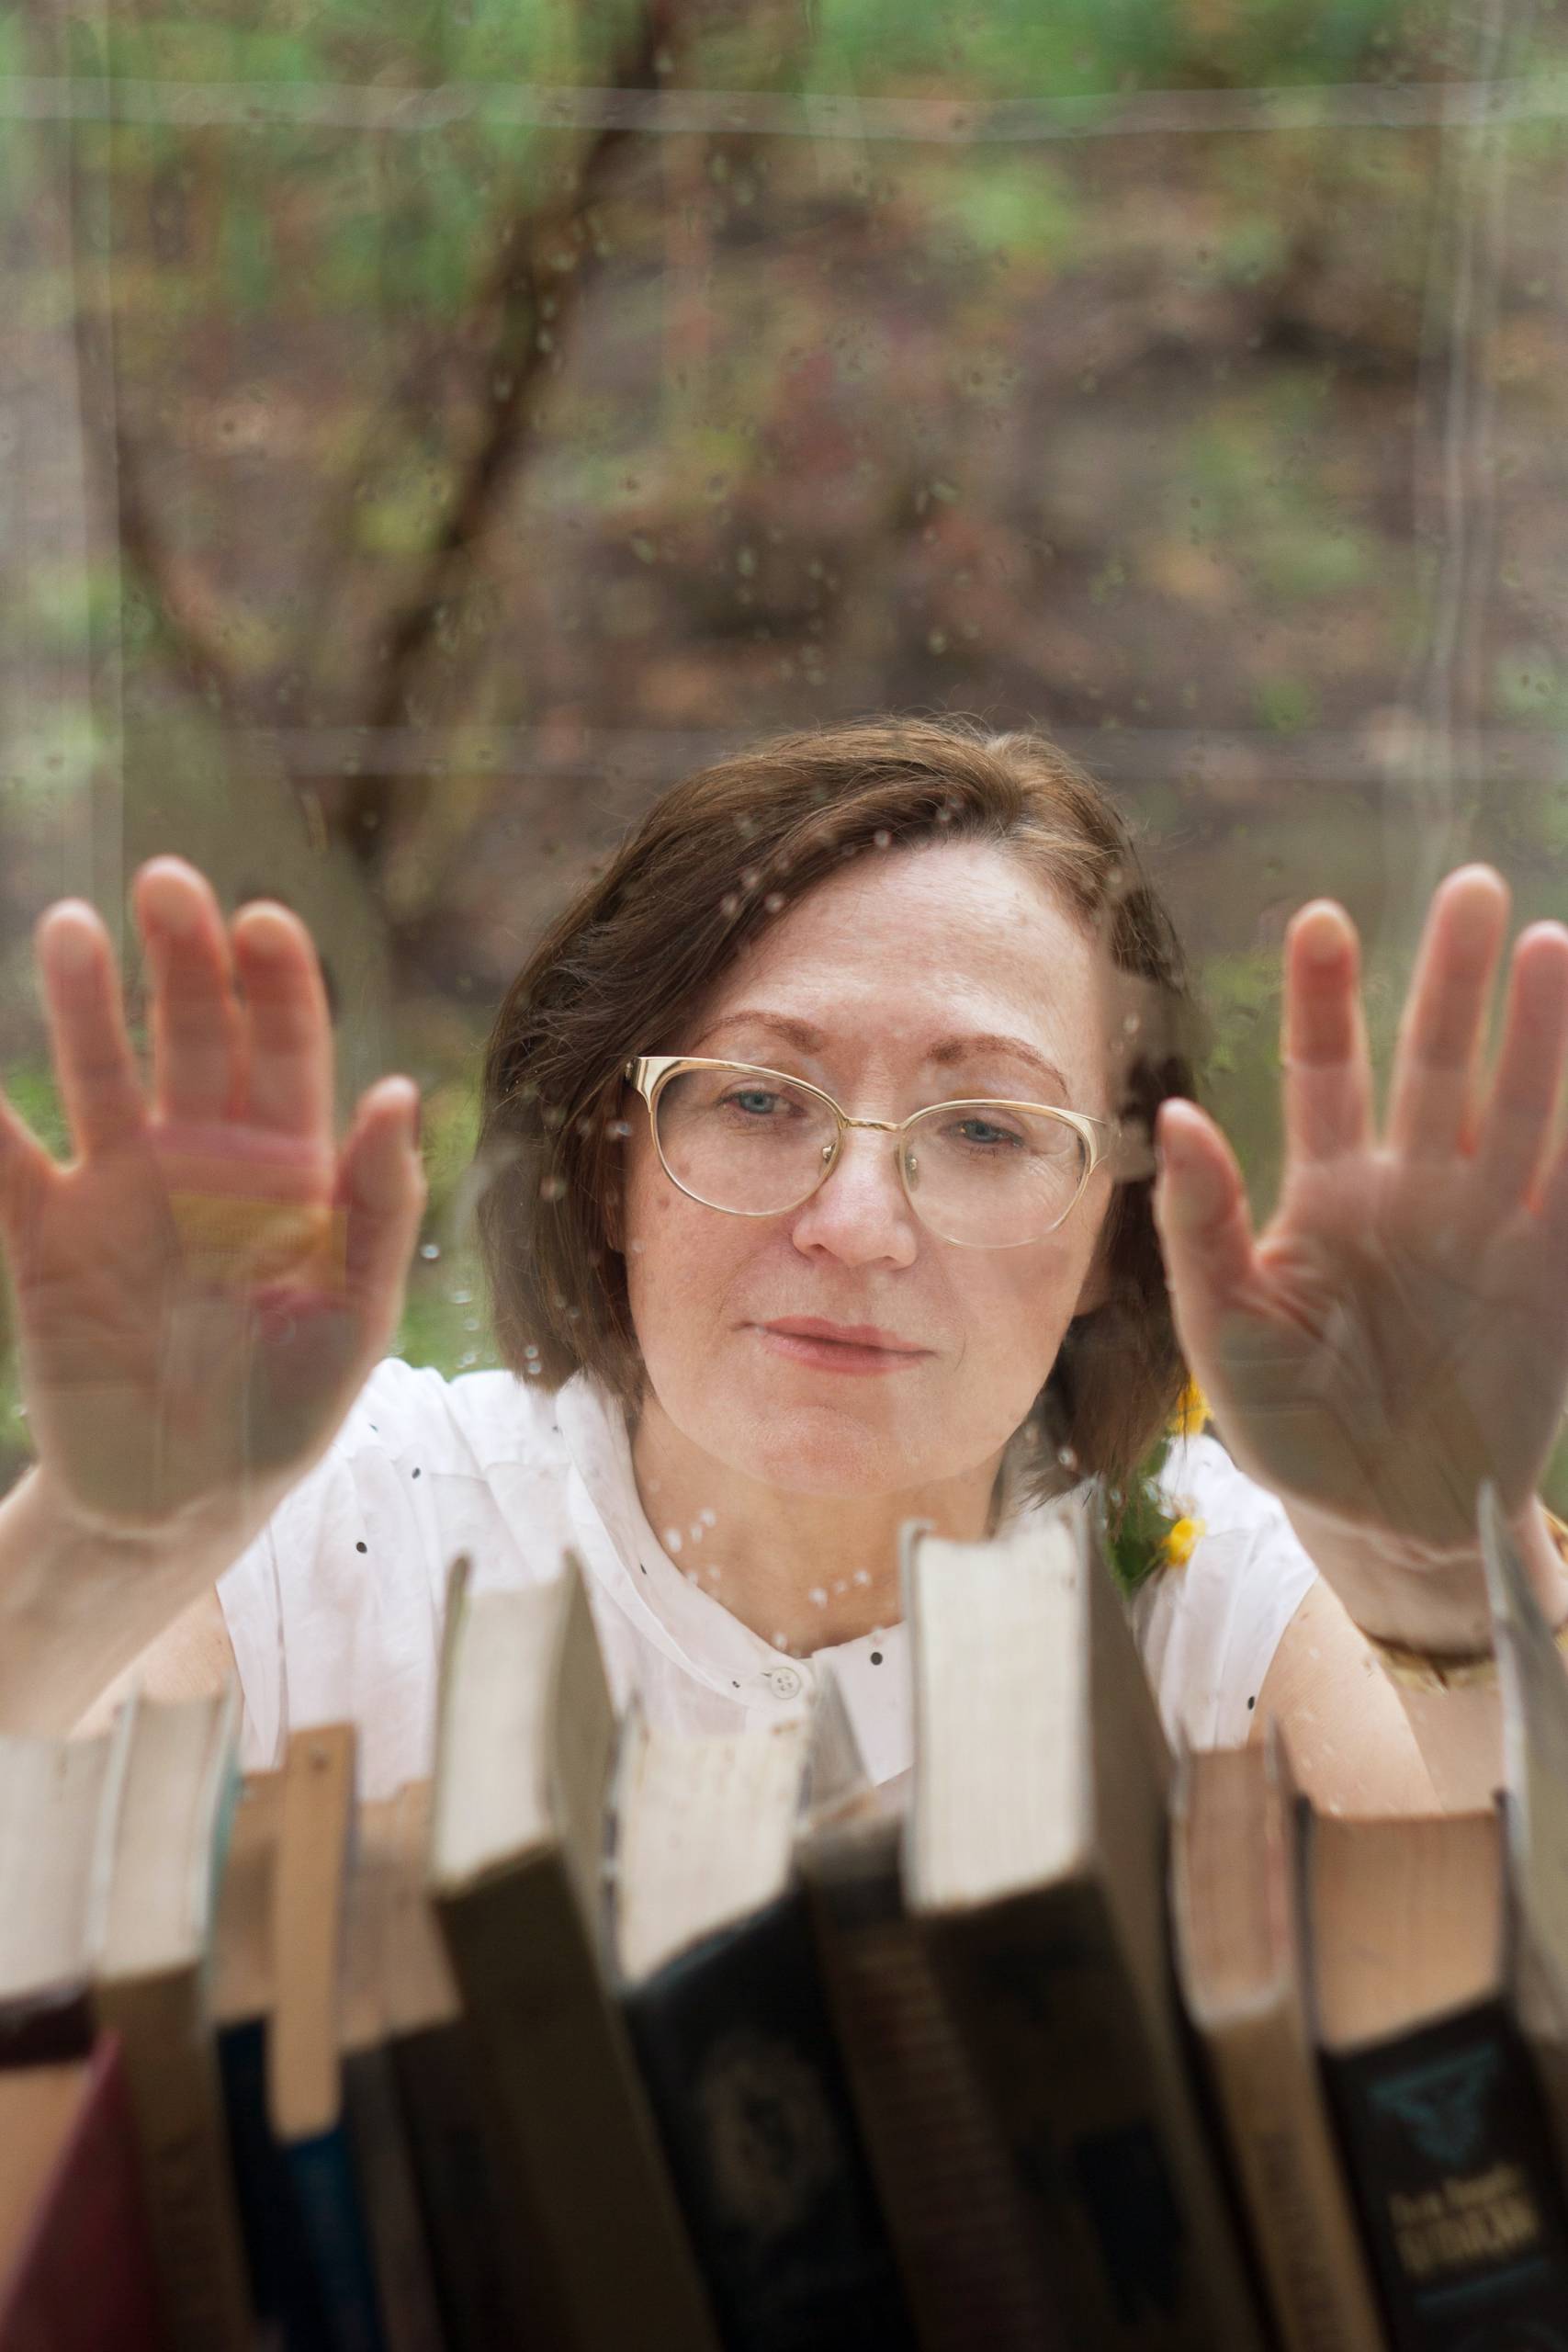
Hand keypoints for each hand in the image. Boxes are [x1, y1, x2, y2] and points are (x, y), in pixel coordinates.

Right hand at [0, 860, 423, 1537]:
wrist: (182, 1504)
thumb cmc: (288, 1409)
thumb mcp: (354, 1318)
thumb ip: (378, 1209)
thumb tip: (402, 1092)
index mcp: (290, 1166)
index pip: (286, 1045)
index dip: (276, 981)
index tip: (263, 920)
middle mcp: (203, 1157)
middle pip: (193, 1032)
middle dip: (183, 957)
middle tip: (168, 882)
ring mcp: (119, 1190)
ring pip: (99, 1071)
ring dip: (85, 1000)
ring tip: (71, 926)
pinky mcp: (43, 1238)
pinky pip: (5, 1164)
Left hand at [1152, 867, 1567, 1634]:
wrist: (1379, 1518)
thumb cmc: (1285, 1421)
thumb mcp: (1221, 1329)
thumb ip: (1200, 1224)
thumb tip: (1177, 1114)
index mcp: (1327, 1193)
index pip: (1327, 1073)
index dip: (1326, 998)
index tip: (1321, 918)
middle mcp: (1413, 1191)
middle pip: (1435, 1064)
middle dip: (1450, 981)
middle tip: (1470, 889)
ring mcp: (1487, 1228)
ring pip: (1519, 1106)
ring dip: (1538, 1032)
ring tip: (1548, 946)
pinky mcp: (1548, 1276)